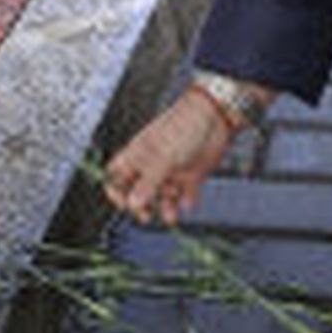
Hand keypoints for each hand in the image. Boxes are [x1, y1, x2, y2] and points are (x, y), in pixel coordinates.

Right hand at [103, 88, 236, 226]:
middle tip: (147, 215)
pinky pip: (185, 195)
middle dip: (141, 206)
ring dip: (166, 208)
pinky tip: (189, 201)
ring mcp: (172, 170)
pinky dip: (187, 201)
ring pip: (163, 197)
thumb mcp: (162, 157)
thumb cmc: (183, 125)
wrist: (215, 117)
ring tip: (171, 215)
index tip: (123, 204)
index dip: (116, 191)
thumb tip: (133, 203)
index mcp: (138, 154)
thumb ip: (148, 182)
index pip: (116, 175)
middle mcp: (153, 164)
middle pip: (139, 192)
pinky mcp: (190, 175)